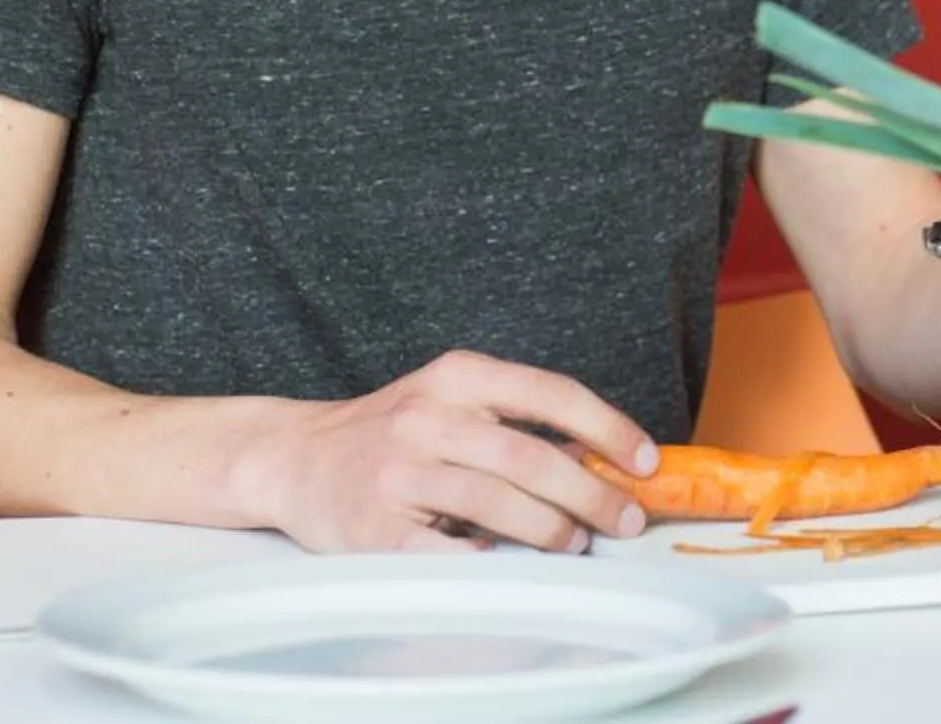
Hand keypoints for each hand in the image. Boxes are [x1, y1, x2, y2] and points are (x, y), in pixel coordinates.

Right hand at [245, 349, 659, 553]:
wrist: (294, 458)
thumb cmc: (394, 433)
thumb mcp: (453, 403)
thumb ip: (516, 423)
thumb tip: (603, 463)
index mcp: (458, 376)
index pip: (551, 394)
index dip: (608, 429)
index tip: (646, 462)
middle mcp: (427, 416)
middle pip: (531, 457)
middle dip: (591, 494)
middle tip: (623, 521)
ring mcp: (398, 472)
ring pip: (496, 503)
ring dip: (550, 530)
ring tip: (574, 542)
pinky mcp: (374, 526)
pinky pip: (448, 550)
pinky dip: (488, 560)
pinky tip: (510, 564)